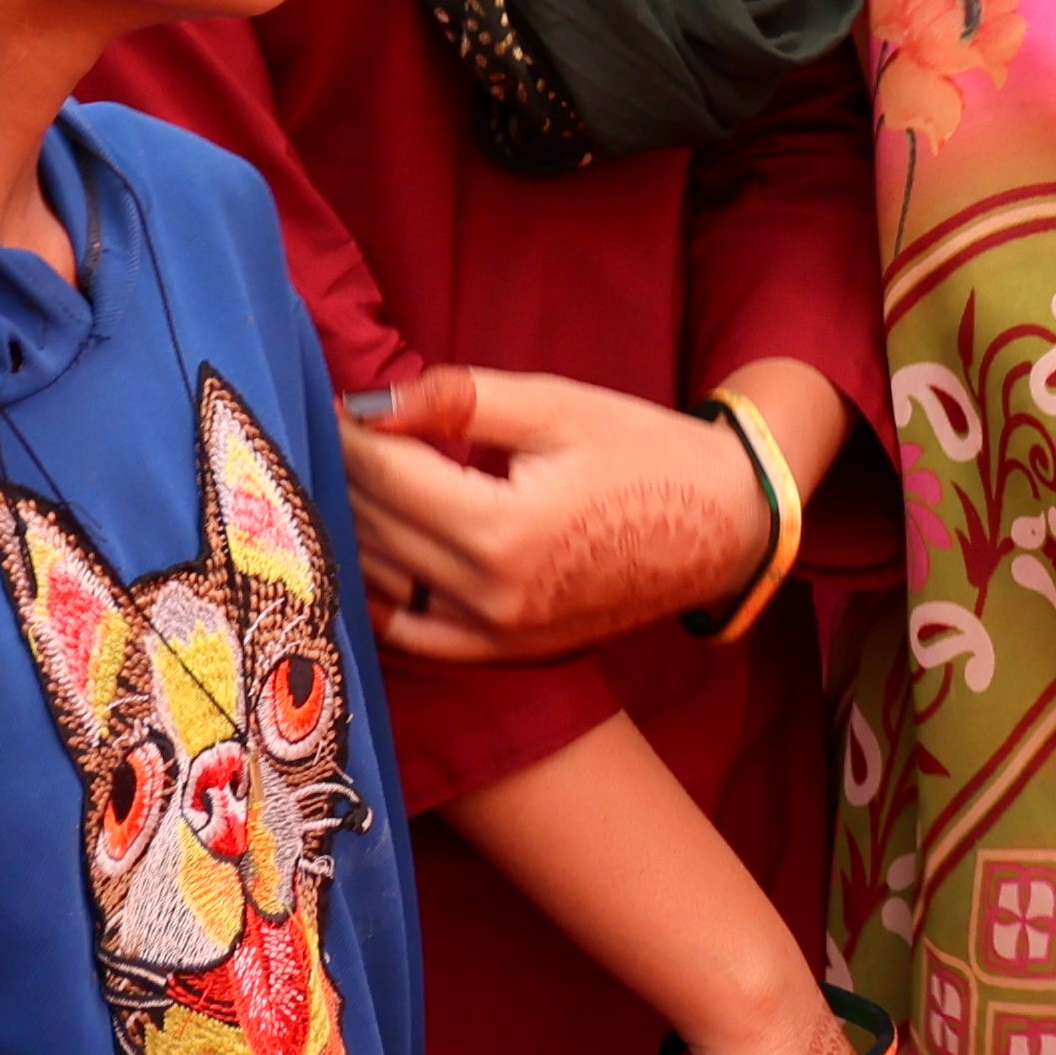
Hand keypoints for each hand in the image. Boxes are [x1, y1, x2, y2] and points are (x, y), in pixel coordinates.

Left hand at [338, 366, 766, 664]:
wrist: (723, 527)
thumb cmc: (647, 454)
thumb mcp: (557, 407)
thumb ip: (460, 400)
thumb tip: (371, 402)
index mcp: (504, 528)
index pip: (386, 474)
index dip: (349, 432)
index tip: (332, 401)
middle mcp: (490, 594)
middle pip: (375, 525)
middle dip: (346, 474)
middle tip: (333, 434)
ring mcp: (496, 635)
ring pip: (382, 579)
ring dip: (354, 527)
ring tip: (347, 480)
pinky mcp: (506, 653)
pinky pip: (412, 634)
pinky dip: (379, 594)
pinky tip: (368, 555)